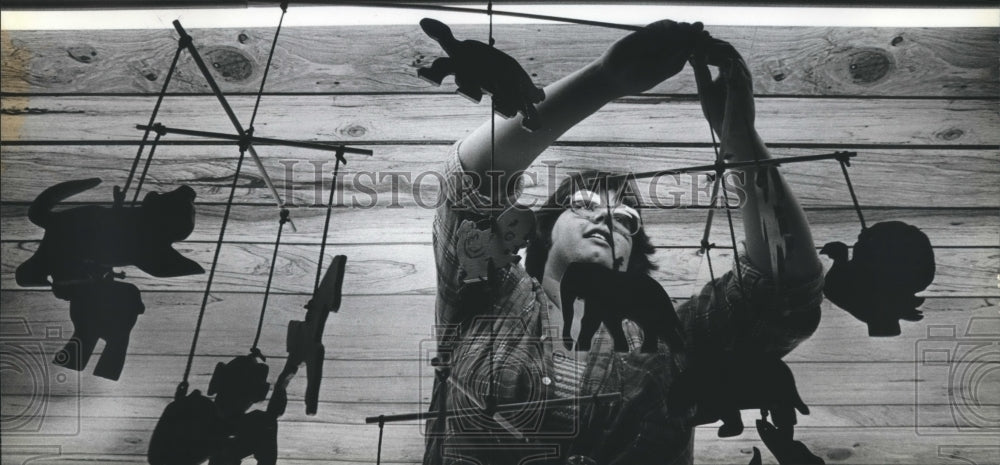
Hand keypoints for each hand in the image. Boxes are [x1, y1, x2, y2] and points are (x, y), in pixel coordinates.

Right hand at [596, 20, 705, 96]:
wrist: (613, 75)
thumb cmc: (635, 79)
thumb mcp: (657, 72)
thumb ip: (672, 59)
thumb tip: (688, 43)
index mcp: (673, 63)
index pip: (691, 50)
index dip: (699, 43)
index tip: (705, 37)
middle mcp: (668, 51)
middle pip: (687, 38)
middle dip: (694, 33)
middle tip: (700, 28)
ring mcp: (659, 41)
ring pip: (677, 30)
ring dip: (683, 28)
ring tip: (687, 27)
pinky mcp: (649, 33)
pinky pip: (663, 25)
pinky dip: (669, 24)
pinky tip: (672, 26)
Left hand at [690, 37, 755, 151]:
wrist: (731, 130)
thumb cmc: (719, 112)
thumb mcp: (706, 87)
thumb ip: (701, 71)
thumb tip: (692, 55)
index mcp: (729, 72)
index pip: (720, 52)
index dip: (708, 45)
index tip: (692, 43)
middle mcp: (738, 72)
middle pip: (727, 48)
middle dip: (711, 43)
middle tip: (695, 39)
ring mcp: (743, 77)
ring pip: (732, 53)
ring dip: (715, 48)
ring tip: (700, 47)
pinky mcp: (744, 85)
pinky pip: (735, 66)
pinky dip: (721, 60)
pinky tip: (707, 58)